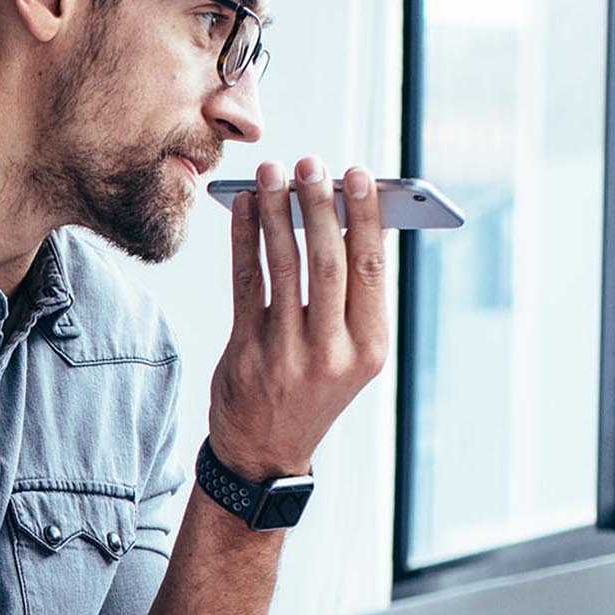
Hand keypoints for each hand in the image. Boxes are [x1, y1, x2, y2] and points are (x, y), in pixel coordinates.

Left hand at [207, 158, 388, 479]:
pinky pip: (245, 281)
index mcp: (369, 348)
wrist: (264, 451)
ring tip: (272, 173)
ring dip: (276, 212)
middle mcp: (332, 352)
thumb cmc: (312, 388)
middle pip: (328, 260)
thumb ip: (351, 297)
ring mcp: (287, 353)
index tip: (358, 174)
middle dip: (319, 205)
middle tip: (311, 163)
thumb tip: (347, 218)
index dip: (364, 217)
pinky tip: (243, 207)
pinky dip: (244, 238)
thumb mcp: (348, 353)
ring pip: (283, 264)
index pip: (371, 269)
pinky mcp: (245, 351)